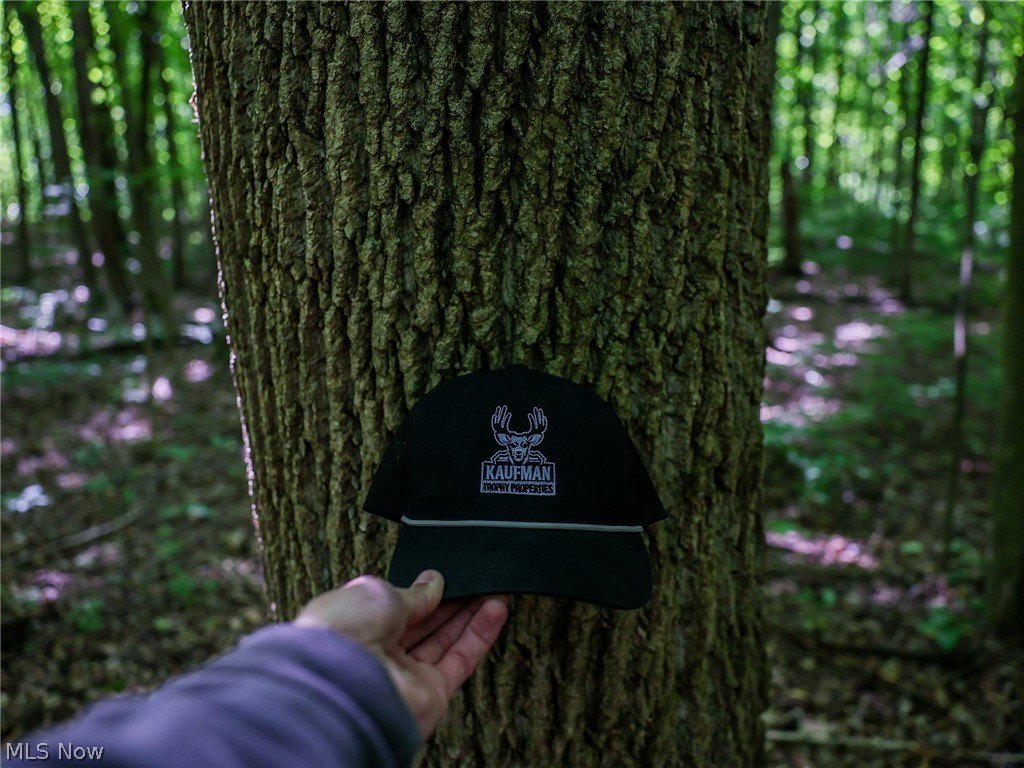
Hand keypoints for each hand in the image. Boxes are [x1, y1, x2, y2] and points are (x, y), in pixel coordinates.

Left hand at [294, 570, 508, 737]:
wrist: (344, 684)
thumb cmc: (345, 631)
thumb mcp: (380, 594)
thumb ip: (414, 592)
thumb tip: (434, 582)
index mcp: (358, 626)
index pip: (398, 607)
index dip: (425, 592)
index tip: (447, 576)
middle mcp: (382, 653)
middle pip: (426, 625)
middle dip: (453, 602)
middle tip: (479, 581)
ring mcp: (407, 676)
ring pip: (447, 642)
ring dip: (472, 615)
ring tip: (496, 591)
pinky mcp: (432, 696)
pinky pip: (461, 661)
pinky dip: (481, 636)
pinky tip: (496, 610)